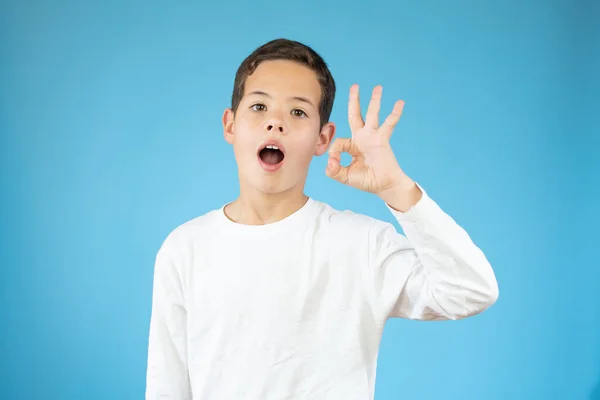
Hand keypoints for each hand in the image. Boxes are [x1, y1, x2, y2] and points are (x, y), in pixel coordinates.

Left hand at [326, 84, 414, 199]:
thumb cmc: (366, 181)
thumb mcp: (345, 176)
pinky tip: (400, 103)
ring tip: (378, 87)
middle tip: (355, 86)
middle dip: (354, 100)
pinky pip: (389, 124)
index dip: (334, 152)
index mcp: (351, 145)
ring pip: (372, 115)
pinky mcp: (383, 140)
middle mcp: (362, 137)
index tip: (335, 162)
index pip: (339, 141)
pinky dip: (395, 113)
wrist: (384, 186)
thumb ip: (334, 171)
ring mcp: (373, 137)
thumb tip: (329, 162)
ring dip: (374, 101)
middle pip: (355, 114)